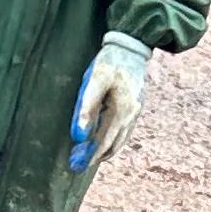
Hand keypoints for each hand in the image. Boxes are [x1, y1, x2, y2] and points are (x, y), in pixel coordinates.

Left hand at [68, 32, 150, 173]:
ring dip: (104, 150)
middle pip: (112, 145)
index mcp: (121, 111)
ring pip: (119, 140)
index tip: (76, 165)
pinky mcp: (134, 108)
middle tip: (78, 165)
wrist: (131, 46)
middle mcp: (131, 116)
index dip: (89, 155)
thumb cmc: (110, 61)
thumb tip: (77, 135)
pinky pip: (123, 131)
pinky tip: (101, 140)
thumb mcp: (94, 80)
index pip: (103, 142)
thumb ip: (85, 107)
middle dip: (95, 156)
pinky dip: (112, 140)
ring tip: (89, 156)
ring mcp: (135, 112)